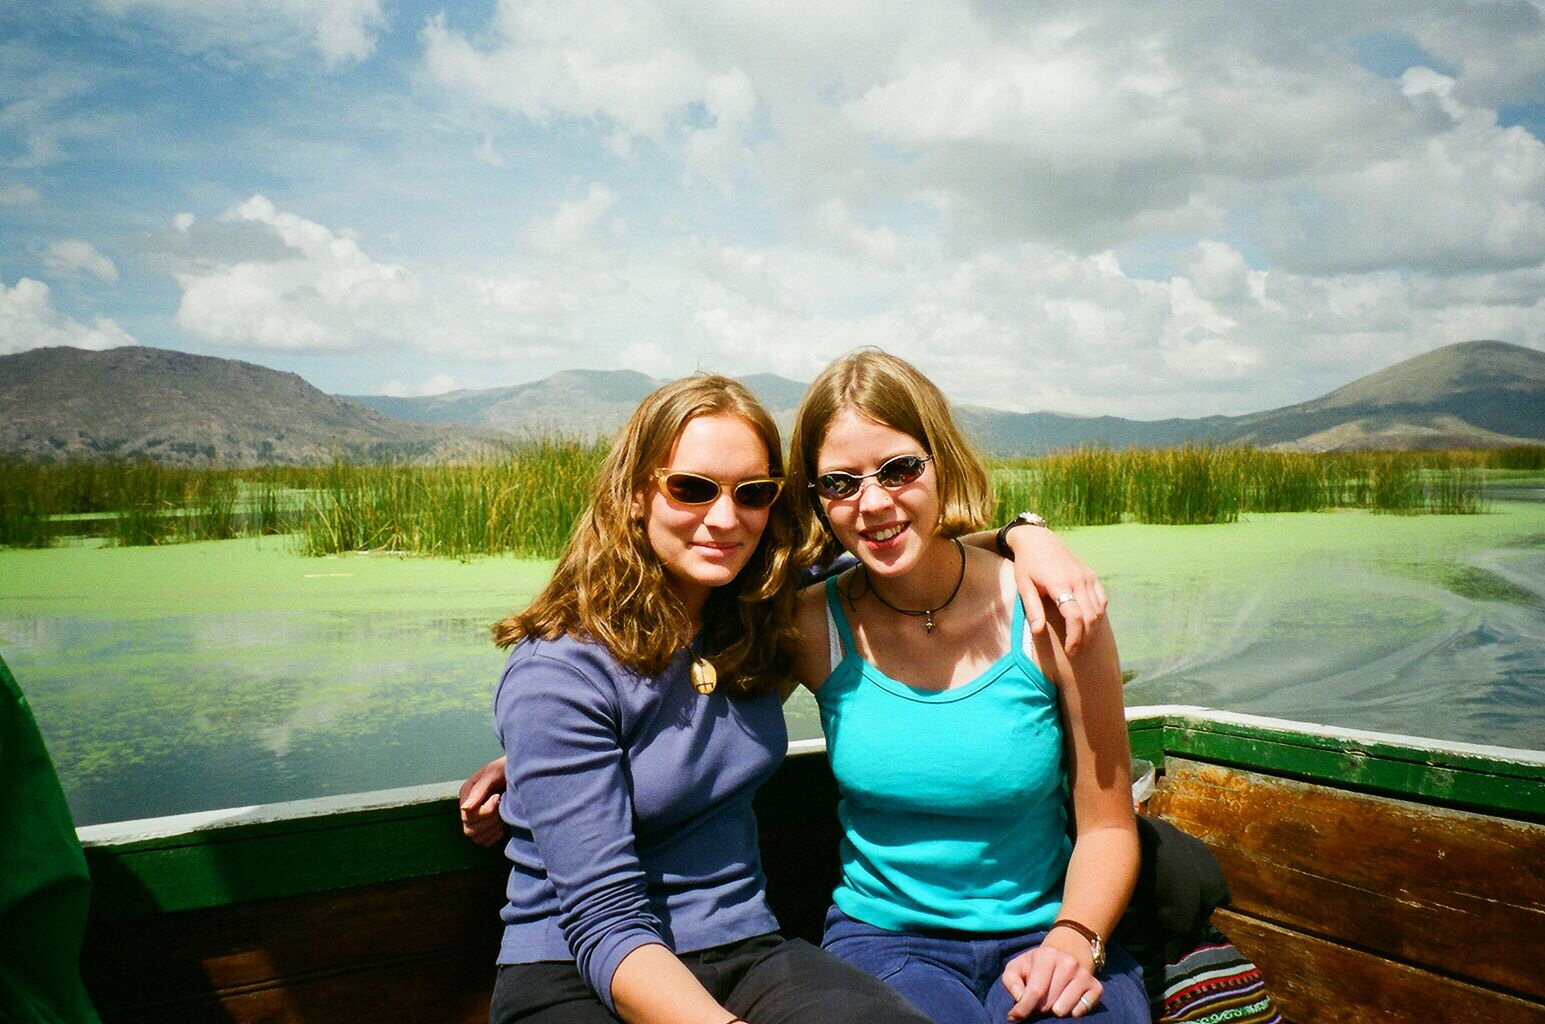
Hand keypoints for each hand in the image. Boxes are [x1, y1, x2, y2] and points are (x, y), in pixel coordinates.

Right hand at [459, 756, 507, 846]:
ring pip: (476, 838)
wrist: (521, 772)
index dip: (485, 811)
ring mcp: (476, 819)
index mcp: (466, 794)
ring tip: (503, 815)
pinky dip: (495, 836)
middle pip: (470, 830)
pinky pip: (485, 842)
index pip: (468, 816)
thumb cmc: (506, 768)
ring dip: (493, 829)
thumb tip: (465, 808)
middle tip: (501, 807)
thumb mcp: (493, 773)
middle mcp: (468, 808)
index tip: (498, 797)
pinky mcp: (486, 827)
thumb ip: (479, 789)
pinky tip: (504, 824)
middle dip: (490, 821)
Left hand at [1001, 933, 1102, 1019]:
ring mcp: (1084, 975)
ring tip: (1053, 1000)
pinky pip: (1082, 1011)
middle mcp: (1069, 963)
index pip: (1035, 991)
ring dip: (1055, 1010)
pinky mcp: (1097, 986)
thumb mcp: (1018, 966)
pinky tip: (1068, 1001)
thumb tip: (1019, 999)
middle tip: (1038, 1000)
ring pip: (1065, 1010)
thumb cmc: (1037, 964)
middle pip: (1049, 1004)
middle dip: (1039, 1008)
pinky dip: (1073, 1011)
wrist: (1067, 951)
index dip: (1024, 1008)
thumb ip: (1011, 981)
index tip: (1015, 1017)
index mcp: (1047, 956)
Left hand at [1007, 527, 1107, 654]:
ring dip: (1093, 628)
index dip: (1075, 637)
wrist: (1038, 539)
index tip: (1070, 651)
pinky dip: (1099, 613)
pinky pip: (1102, 598)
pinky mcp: (1091, 575)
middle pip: (1090, 616)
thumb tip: (1038, 632)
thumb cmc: (1027, 564)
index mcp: (1060, 583)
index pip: (1075, 617)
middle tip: (1074, 651)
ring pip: (1099, 609)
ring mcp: (1087, 577)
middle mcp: (1078, 580)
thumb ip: (1032, 609)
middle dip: (1084, 638)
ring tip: (1081, 640)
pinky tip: (1090, 623)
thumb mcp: (1024, 585)